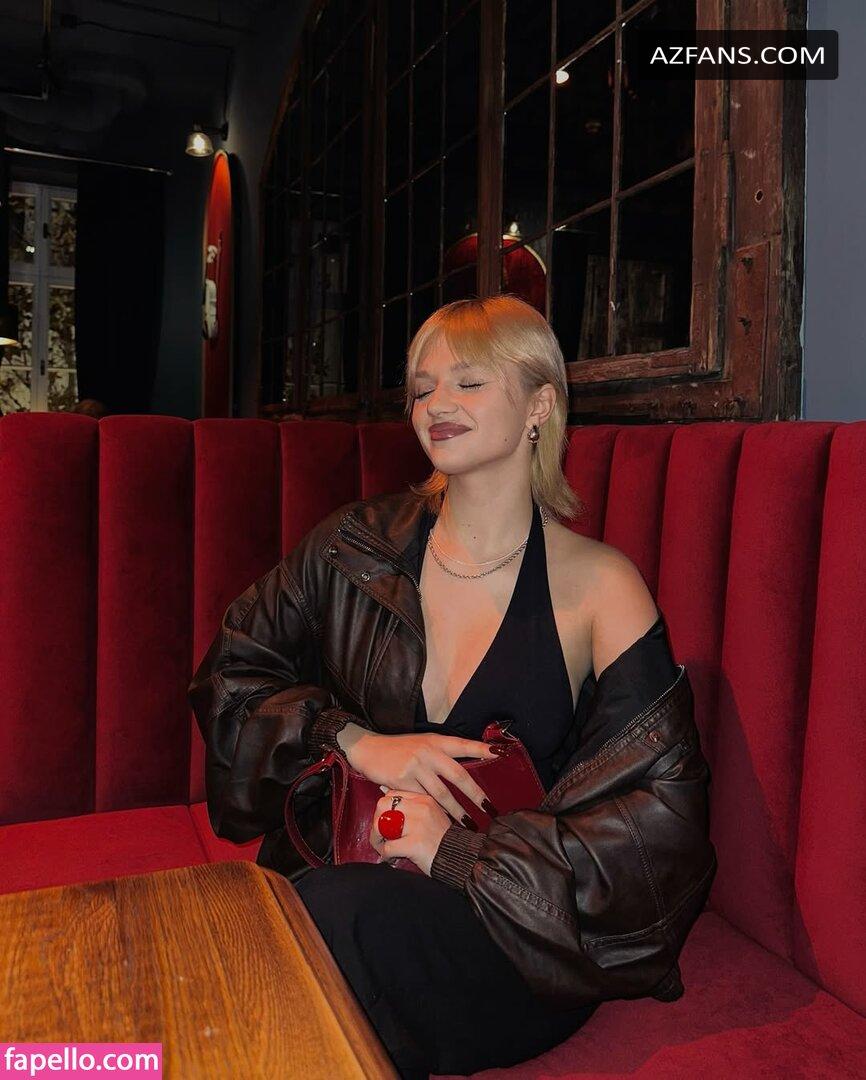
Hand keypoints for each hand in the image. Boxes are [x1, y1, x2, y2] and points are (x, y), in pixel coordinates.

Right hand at [341, 727, 498, 824]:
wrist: (367, 749)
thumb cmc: (398, 749)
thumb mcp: (421, 745)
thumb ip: (439, 755)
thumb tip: (461, 773)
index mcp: (435, 741)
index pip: (463, 744)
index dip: (481, 748)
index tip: (501, 752)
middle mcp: (428, 752)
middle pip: (458, 775)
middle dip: (475, 794)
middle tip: (489, 808)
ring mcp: (415, 766)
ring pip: (442, 793)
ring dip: (457, 810)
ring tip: (468, 823)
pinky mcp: (402, 780)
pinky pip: (422, 800)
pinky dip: (433, 812)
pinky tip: (439, 821)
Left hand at [369, 788, 451, 875]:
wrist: (460, 859)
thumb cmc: (443, 839)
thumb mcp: (432, 814)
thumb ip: (412, 805)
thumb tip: (384, 791)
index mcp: (424, 799)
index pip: (392, 794)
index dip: (384, 809)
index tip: (386, 822)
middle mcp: (421, 808)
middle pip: (382, 805)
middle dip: (377, 822)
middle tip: (381, 836)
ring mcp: (418, 825)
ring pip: (381, 826)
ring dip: (378, 840)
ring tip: (385, 849)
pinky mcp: (415, 844)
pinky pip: (388, 847)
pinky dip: (386, 855)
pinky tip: (392, 859)